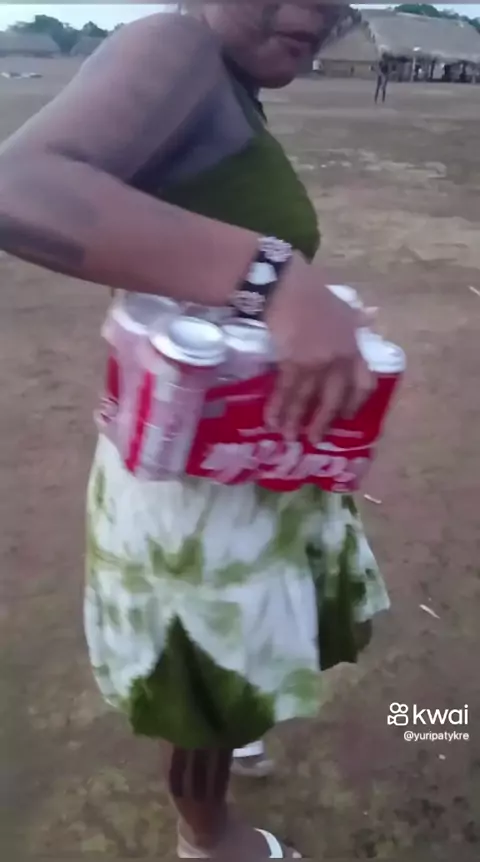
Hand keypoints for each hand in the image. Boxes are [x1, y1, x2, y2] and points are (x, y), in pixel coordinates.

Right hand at [264, 255, 372, 440]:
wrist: (289, 288)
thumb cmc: (315, 295)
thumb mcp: (344, 306)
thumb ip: (357, 318)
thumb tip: (372, 314)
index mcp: (353, 348)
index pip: (363, 383)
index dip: (355, 403)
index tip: (346, 415)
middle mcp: (338, 360)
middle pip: (333, 399)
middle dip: (323, 421)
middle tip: (314, 439)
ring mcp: (317, 363)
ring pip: (307, 400)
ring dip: (296, 421)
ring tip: (289, 438)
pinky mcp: (294, 363)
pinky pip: (287, 392)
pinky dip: (279, 408)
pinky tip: (272, 421)